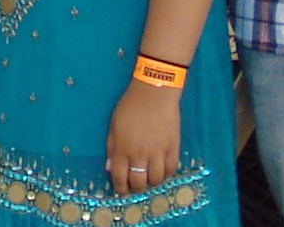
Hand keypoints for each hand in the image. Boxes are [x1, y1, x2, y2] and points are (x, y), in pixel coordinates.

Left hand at [105, 81, 181, 196]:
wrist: (154, 92)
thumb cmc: (130, 106)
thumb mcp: (113, 125)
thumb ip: (111, 148)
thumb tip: (110, 168)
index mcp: (122, 149)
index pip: (120, 177)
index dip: (121, 188)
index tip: (122, 191)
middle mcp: (140, 154)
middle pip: (139, 182)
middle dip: (136, 187)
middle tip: (136, 185)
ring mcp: (158, 152)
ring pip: (156, 180)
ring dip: (152, 182)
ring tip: (149, 178)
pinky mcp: (173, 147)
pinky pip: (171, 170)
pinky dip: (166, 174)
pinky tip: (162, 170)